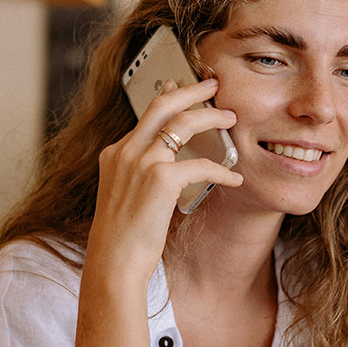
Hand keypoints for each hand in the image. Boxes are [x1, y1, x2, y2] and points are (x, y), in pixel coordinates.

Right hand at [86, 78, 240, 284]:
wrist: (113, 262)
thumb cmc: (122, 239)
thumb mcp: (124, 196)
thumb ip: (138, 175)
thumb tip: (164, 165)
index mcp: (115, 154)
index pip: (145, 115)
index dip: (167, 96)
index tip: (180, 84)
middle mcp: (125, 152)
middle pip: (162, 104)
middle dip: (191, 90)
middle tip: (213, 85)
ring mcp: (141, 162)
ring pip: (183, 123)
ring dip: (211, 117)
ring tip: (231, 119)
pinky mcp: (160, 179)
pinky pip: (201, 163)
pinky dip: (221, 169)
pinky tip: (234, 178)